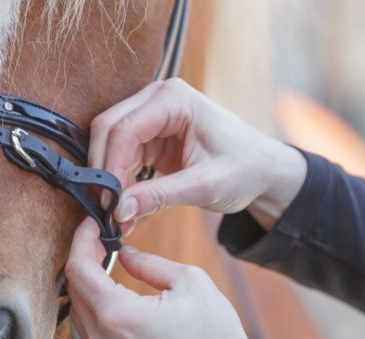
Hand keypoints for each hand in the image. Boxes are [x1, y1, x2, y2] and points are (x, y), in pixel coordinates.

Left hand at [65, 218, 283, 338]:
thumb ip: (149, 263)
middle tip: (100, 241)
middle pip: (74, 291)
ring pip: (80, 315)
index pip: (79, 269)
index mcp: (117, 315)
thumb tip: (125, 254)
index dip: (82, 240)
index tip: (91, 223)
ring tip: (105, 264)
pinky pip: (93, 336)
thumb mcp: (189, 282)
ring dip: (87, 286)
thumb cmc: (216, 337)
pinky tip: (114, 296)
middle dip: (83, 260)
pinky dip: (96, 311)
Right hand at [89, 78, 305, 230]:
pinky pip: (119, 154)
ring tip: (117, 214)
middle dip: (103, 170)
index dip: (110, 165)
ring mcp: (150, 114)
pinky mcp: (148, 134)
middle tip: (106, 210)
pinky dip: (118, 180)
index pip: (125, 128)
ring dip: (108, 178)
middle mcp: (157, 98)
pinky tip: (124, 206)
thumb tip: (119, 209)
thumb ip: (160, 195)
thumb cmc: (244, 169)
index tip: (108, 202)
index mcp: (174, 99)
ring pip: (108, 142)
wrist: (261, 169)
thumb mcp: (205, 186)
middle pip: (108, 129)